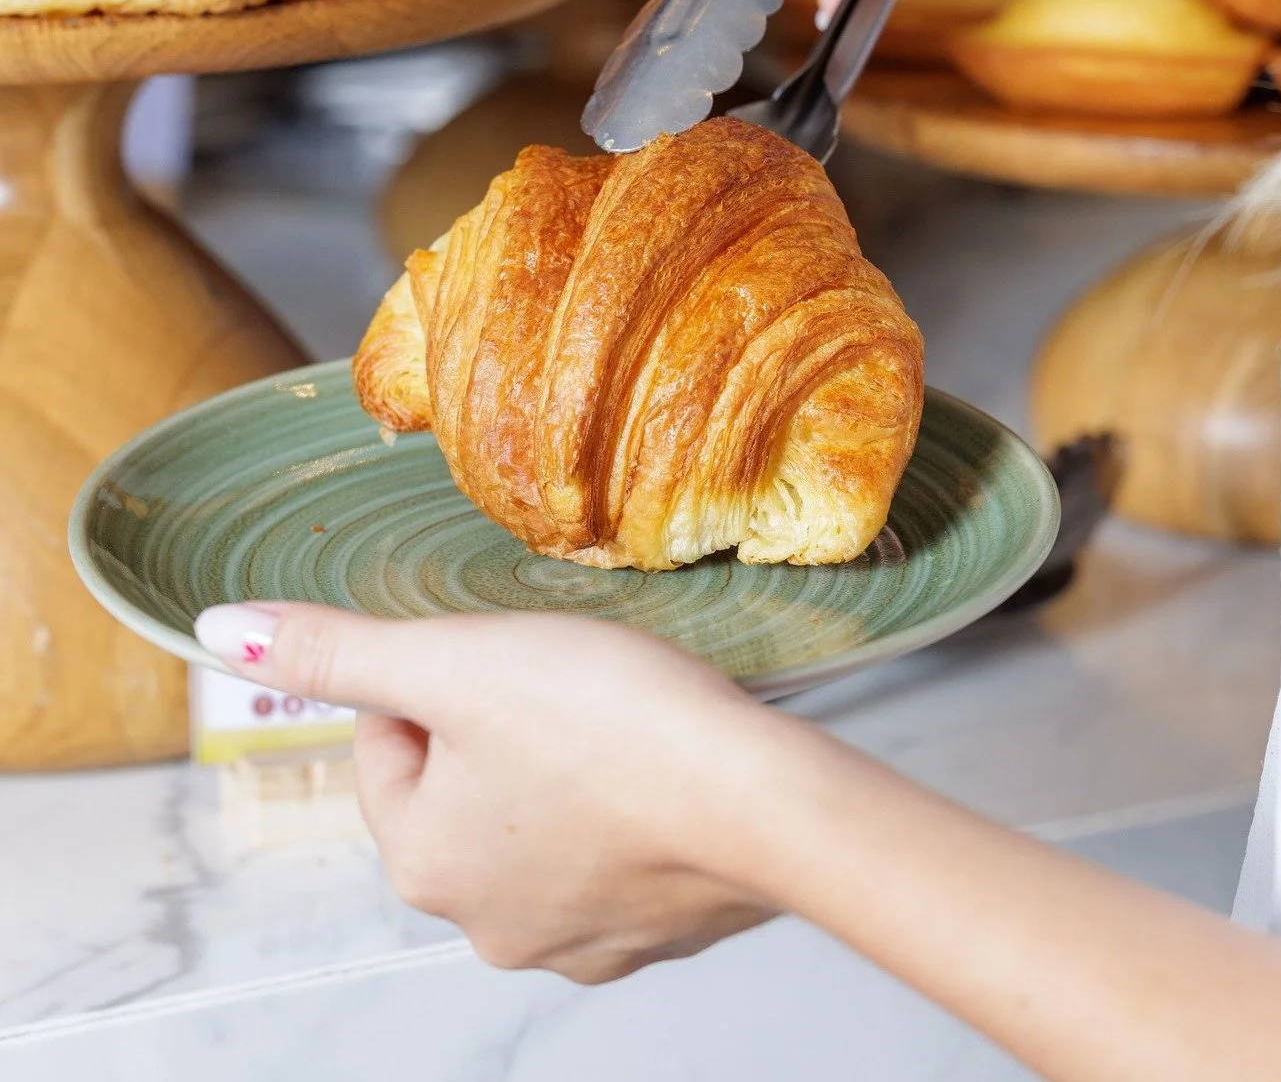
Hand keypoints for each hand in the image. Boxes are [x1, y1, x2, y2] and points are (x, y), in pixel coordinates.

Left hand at [195, 603, 780, 981]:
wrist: (764, 800)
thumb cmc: (616, 725)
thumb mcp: (457, 662)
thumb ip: (337, 650)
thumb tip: (225, 631)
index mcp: (422, 859)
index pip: (388, 741)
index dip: (444, 678)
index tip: (508, 661)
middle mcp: (484, 922)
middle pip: (461, 784)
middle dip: (502, 727)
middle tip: (567, 685)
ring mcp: (572, 940)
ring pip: (536, 819)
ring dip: (562, 768)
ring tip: (619, 723)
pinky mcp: (648, 934)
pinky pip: (608, 856)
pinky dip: (622, 812)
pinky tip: (657, 773)